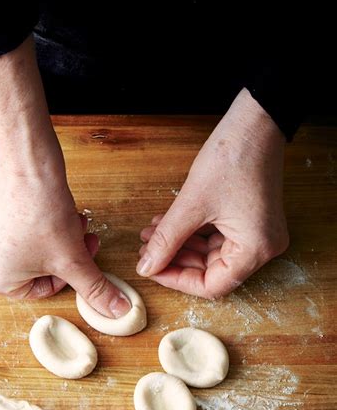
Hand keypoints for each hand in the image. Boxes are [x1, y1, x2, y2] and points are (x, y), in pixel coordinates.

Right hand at [0, 160, 130, 317]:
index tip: (85, 255)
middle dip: (65, 252)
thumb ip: (95, 289)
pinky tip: (54, 208)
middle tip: (83, 236)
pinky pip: (16, 228)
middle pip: (36, 267)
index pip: (43, 289)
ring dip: (56, 237)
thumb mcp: (74, 259)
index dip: (71, 273)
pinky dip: (38, 223)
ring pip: (29, 247)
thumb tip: (117, 310)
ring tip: (72, 219)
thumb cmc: (44, 215)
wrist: (29, 167)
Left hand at [136, 88, 288, 297]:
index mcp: (255, 249)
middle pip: (211, 270)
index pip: (212, 286)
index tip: (152, 269)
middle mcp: (262, 247)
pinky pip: (216, 235)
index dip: (177, 280)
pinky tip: (166, 223)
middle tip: (147, 250)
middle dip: (175, 259)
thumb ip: (167, 240)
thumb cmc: (232, 158)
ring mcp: (257, 233)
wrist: (253, 123)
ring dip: (180, 244)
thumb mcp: (191, 204)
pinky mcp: (249, 219)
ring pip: (210, 253)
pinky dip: (191, 232)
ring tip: (151, 234)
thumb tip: (146, 267)